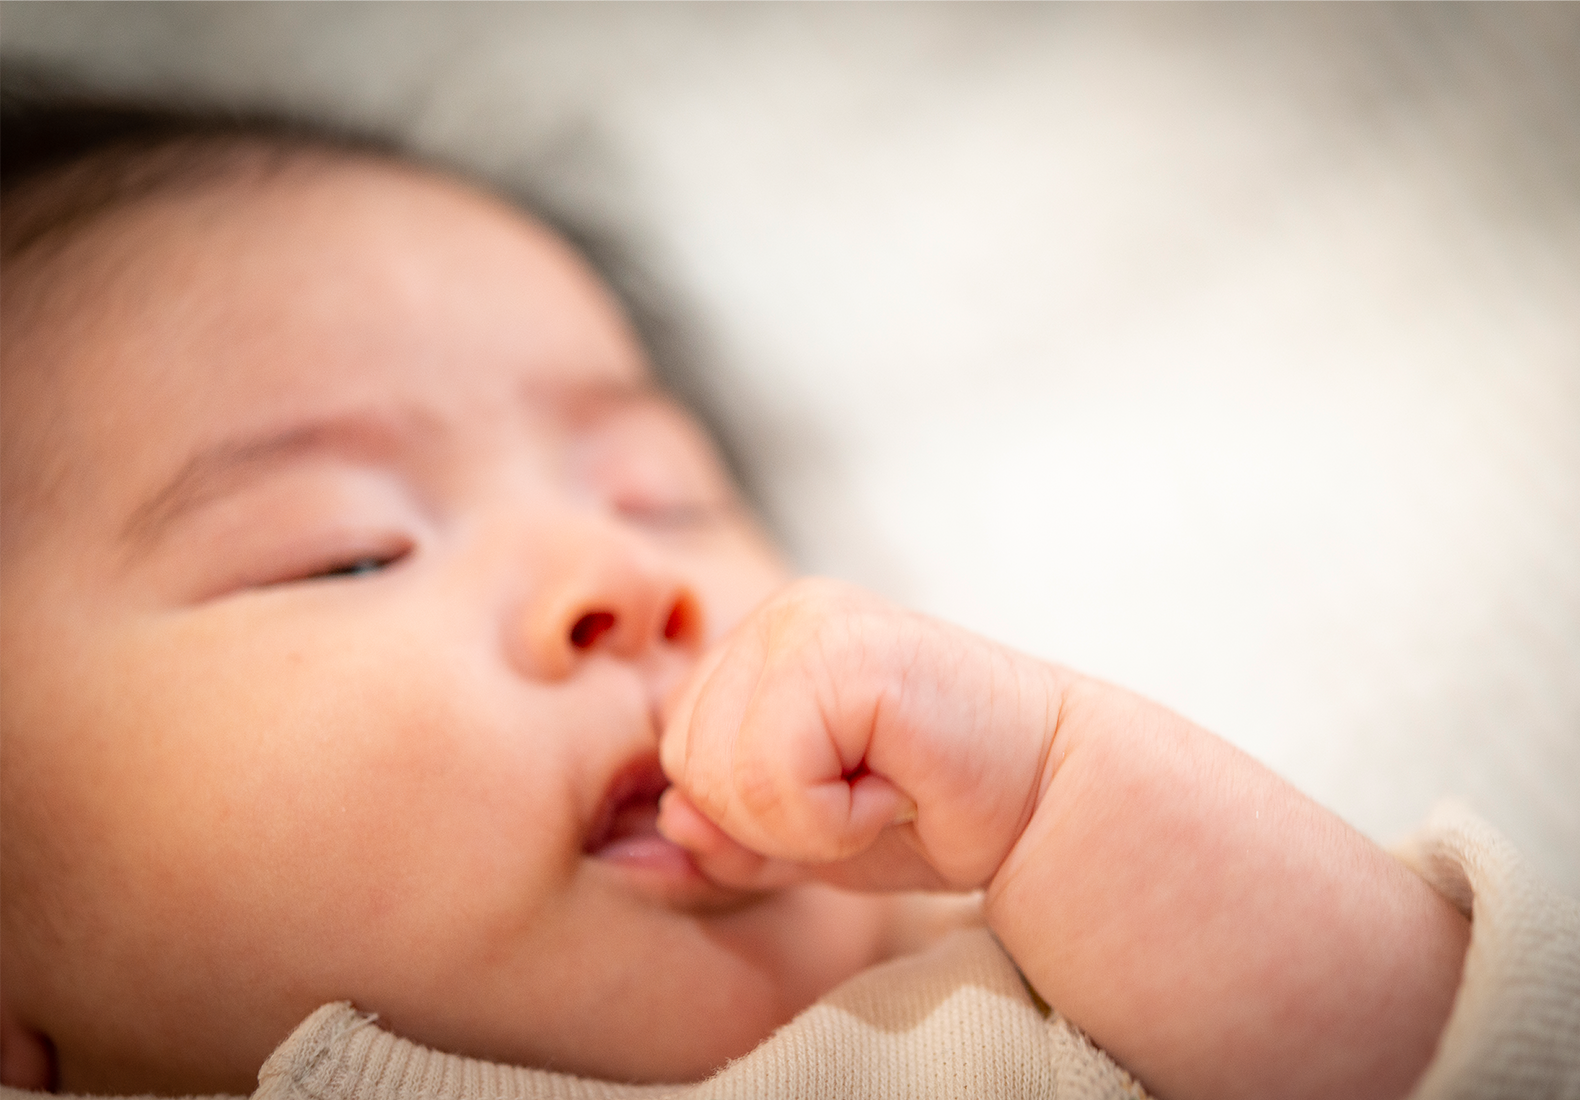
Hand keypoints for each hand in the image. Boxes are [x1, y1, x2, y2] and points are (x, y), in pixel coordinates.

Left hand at [657, 578, 1064, 894]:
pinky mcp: (849, 652)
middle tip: (866, 797)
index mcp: (761, 644)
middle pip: (687, 757)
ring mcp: (811, 623)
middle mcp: (780, 616)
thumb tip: (659, 831)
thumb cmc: (932, 813)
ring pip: (721, 772)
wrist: (1054, 802)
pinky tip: (898, 789)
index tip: (842, 799)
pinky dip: (833, 820)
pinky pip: (774, 775)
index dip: (746, 811)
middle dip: (769, 817)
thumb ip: (725, 835)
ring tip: (884, 790)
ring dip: (806, 822)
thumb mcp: (802, 839)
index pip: (677, 748)